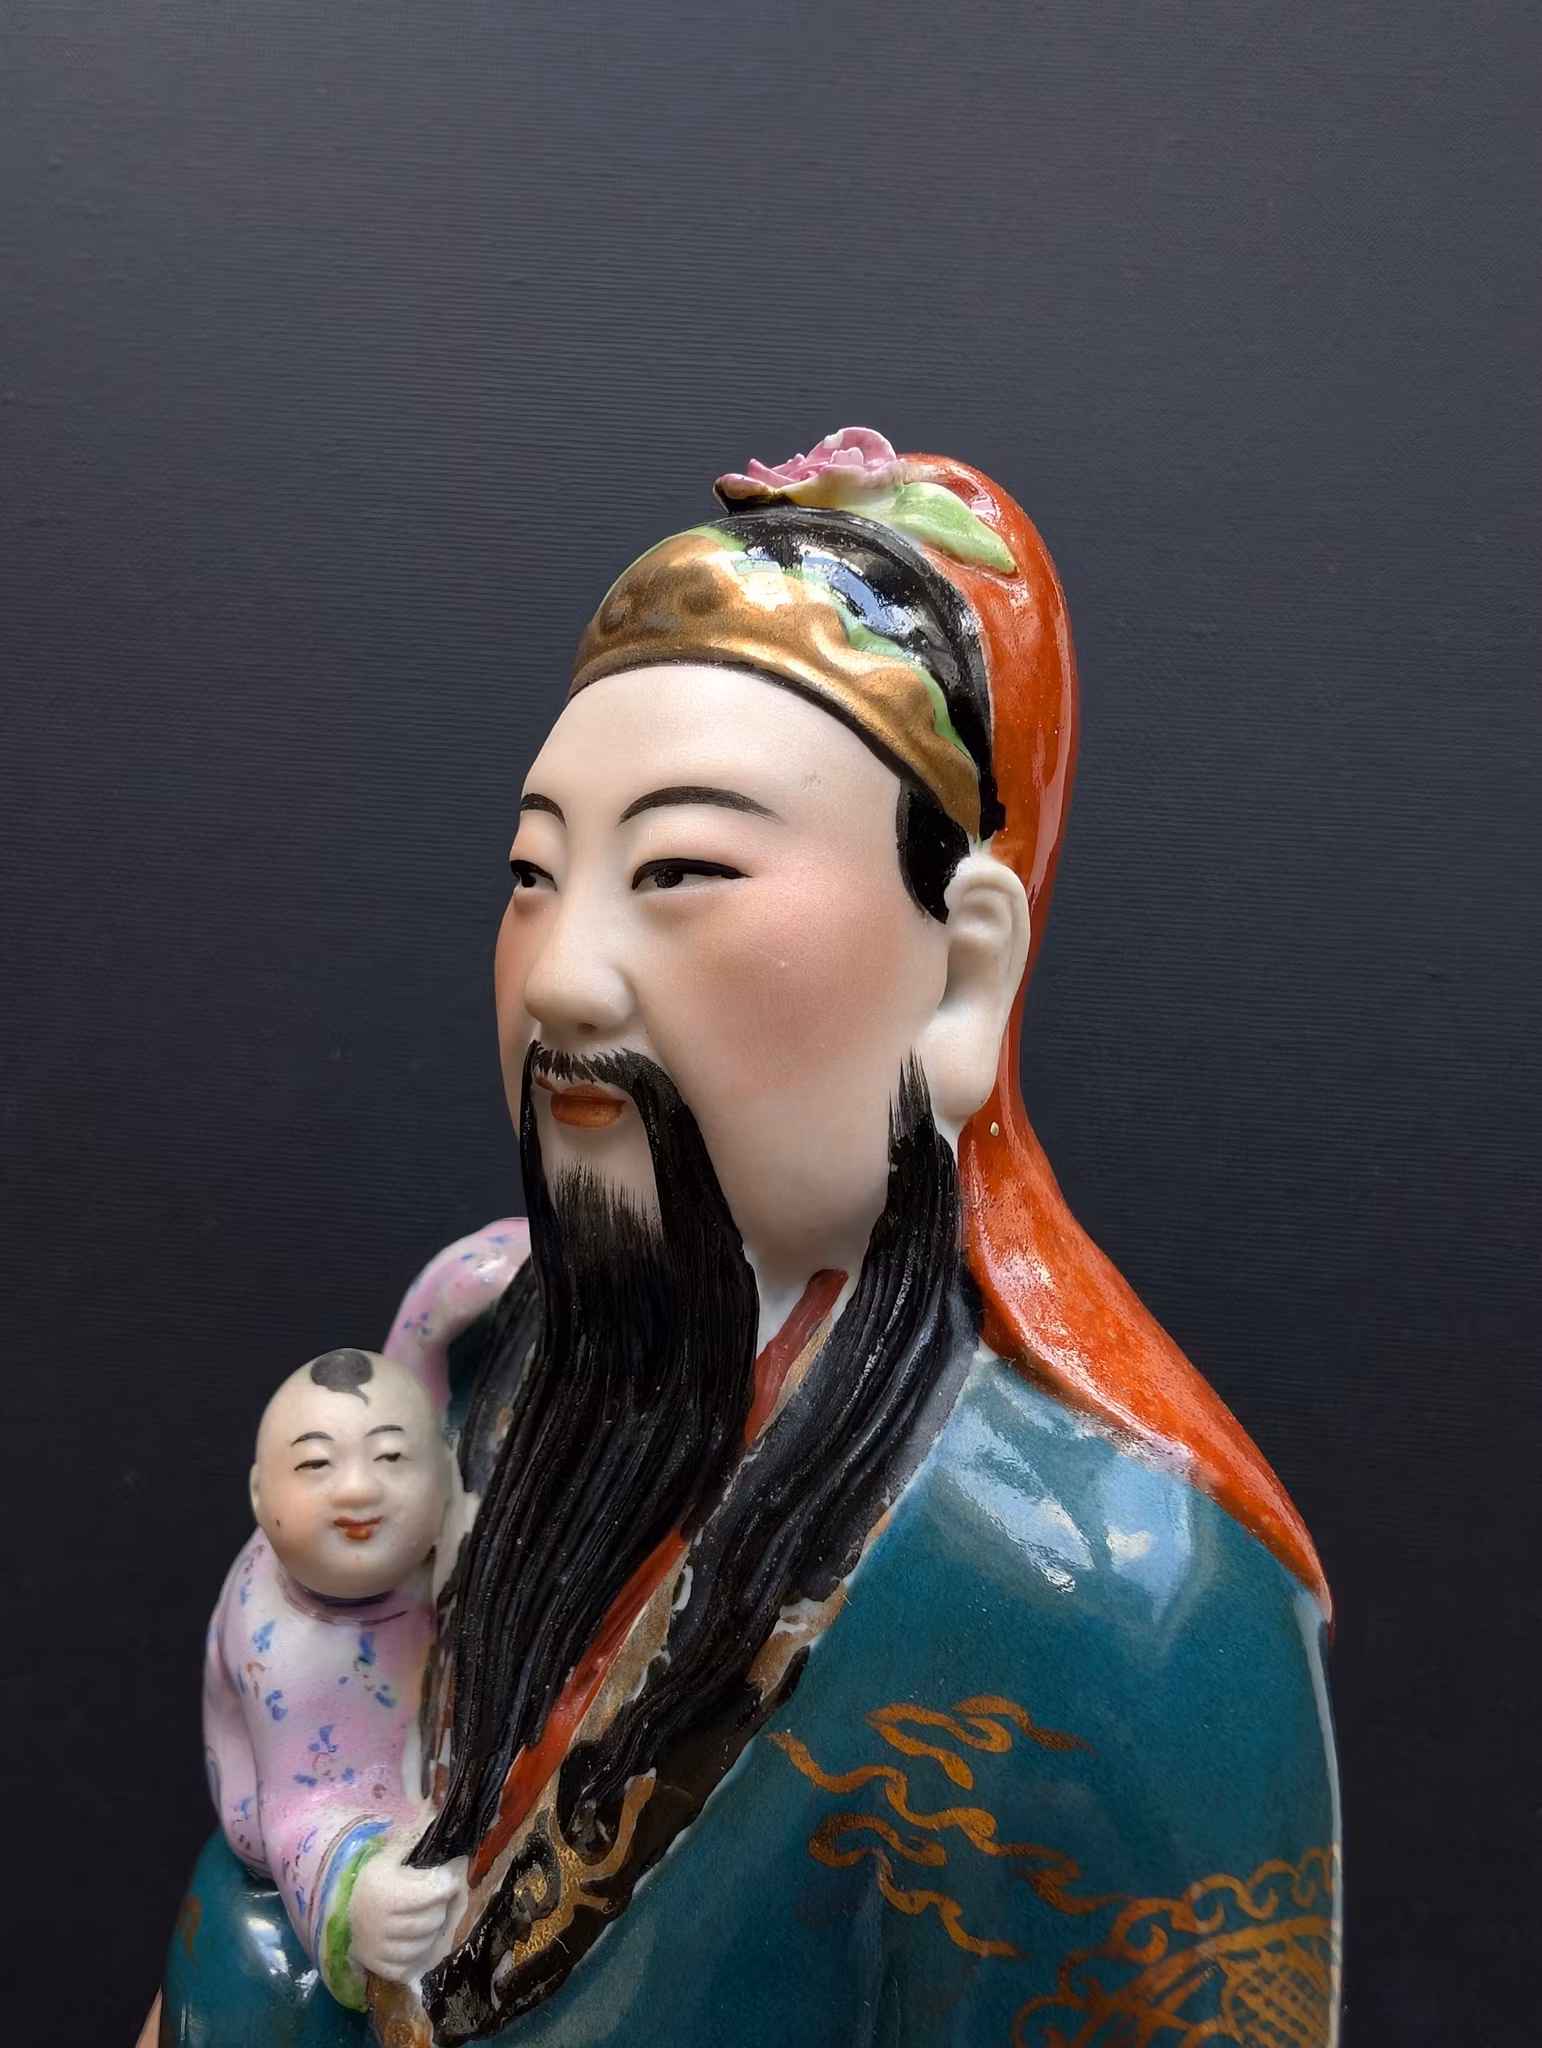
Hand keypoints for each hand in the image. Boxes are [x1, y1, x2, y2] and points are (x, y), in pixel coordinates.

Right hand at [347, 1844, 464, 1981]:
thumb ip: (413, 1842)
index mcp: (388, 1893)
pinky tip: (418, 1939)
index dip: (448, 1884)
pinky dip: (419, 1953)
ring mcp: (380, 1950)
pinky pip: (411, 1964)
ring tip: (429, 1917)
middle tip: (440, 1899)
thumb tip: (437, 1817)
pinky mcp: (379, 1967)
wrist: (340, 1912)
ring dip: (433, 1930)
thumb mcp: (388, 1857)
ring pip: (426, 1943)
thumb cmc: (371, 1880)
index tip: (451, 1879)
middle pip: (433, 1920)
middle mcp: (384, 1925)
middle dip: (442, 1907)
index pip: (435, 1892)